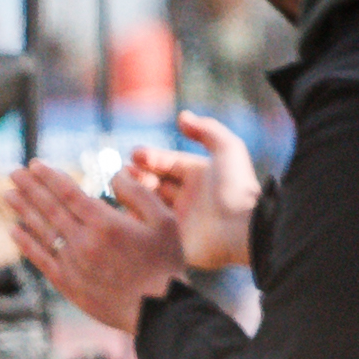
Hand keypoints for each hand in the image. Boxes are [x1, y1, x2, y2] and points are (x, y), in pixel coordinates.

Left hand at [3, 161, 187, 332]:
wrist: (159, 311)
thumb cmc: (165, 263)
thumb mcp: (164, 219)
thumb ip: (138, 192)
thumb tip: (115, 173)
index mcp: (105, 222)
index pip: (68, 192)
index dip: (49, 176)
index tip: (34, 165)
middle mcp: (83, 241)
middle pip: (49, 208)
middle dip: (29, 187)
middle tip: (13, 172)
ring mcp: (72, 263)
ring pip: (41, 231)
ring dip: (23, 210)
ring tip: (8, 194)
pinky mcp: (68, 284)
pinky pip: (41, 259)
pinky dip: (26, 243)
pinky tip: (14, 230)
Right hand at [107, 111, 260, 270]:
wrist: (240, 228)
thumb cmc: (234, 187)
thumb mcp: (227, 149)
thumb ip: (207, 129)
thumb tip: (181, 116)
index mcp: (199, 176)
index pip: (168, 163)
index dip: (150, 157)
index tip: (134, 155)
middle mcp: (187, 198)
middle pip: (154, 183)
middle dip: (137, 176)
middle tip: (122, 173)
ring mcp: (178, 220)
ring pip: (147, 204)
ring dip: (132, 195)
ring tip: (118, 188)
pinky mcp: (171, 242)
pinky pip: (146, 229)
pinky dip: (134, 219)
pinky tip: (123, 210)